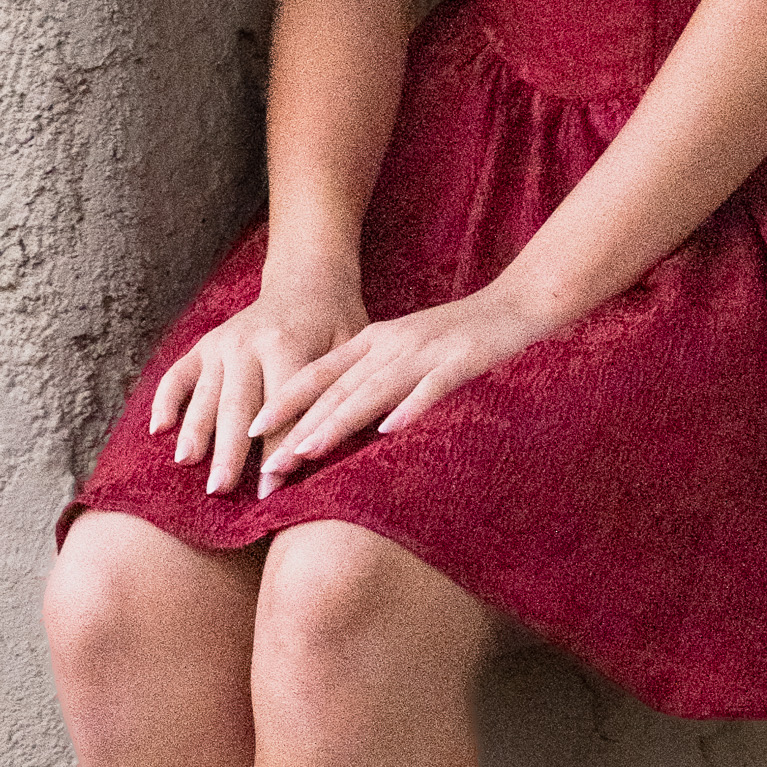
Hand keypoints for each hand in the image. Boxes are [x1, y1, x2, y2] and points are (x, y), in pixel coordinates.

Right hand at [150, 279, 364, 496]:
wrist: (307, 282)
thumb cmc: (337, 326)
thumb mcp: (350, 351)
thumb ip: (338, 392)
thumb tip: (330, 447)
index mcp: (287, 344)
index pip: (282, 407)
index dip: (276, 450)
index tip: (269, 491)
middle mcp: (249, 343)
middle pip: (237, 405)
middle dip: (228, 450)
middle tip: (219, 489)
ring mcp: (222, 344)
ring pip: (206, 395)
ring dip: (195, 431)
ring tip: (185, 463)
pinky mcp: (203, 346)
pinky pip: (178, 375)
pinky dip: (166, 400)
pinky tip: (157, 430)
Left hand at [251, 283, 538, 491]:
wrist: (515, 304)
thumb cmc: (458, 335)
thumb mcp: (404, 351)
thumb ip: (372, 377)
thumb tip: (336, 418)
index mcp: (373, 340)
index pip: (319, 373)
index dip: (285, 401)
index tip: (252, 429)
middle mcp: (390, 343)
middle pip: (337, 389)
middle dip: (299, 426)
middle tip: (269, 462)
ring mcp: (424, 351)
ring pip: (372, 390)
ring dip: (337, 422)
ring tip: (306, 450)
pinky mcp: (460, 359)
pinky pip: (430, 386)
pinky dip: (409, 407)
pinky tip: (389, 430)